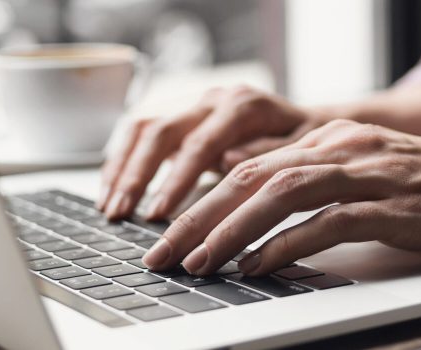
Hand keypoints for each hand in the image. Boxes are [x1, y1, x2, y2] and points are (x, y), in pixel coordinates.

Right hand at [99, 85, 328, 219]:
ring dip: (121, 168)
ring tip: (109, 208)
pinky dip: (122, 160)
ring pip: (143, 127)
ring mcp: (193, 104)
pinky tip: (112, 190)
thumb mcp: (306, 148)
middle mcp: (212, 99)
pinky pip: (141, 131)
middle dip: (136, 176)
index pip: (200, 143)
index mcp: (243, 106)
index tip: (159, 214)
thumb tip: (227, 162)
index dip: (176, 179)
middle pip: (161, 131)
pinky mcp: (182, 115)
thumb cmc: (311, 141)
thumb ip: (268, 155)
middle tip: (120, 215)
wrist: (310, 121)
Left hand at [142, 120, 420, 275]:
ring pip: (279, 194)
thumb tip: (256, 215)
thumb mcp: (370, 175)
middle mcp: (344, 146)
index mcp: (331, 138)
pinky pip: (328, 222)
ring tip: (197, 262)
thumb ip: (319, 185)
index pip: (247, 166)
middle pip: (249, 176)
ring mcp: (370, 172)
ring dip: (229, 230)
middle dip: (196, 216)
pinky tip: (258, 266)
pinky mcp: (397, 204)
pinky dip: (285, 245)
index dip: (198, 200)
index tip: (165, 234)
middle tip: (161, 254)